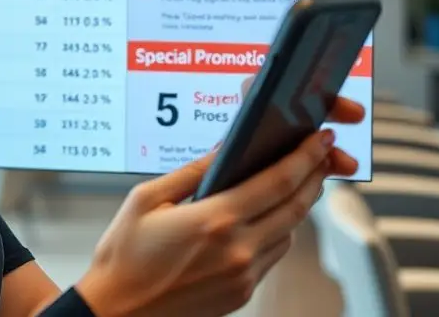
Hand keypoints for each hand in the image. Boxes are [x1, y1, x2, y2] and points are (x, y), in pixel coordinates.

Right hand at [72, 97, 364, 316]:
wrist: (116, 311)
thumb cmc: (122, 256)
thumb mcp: (146, 200)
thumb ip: (192, 172)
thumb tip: (225, 147)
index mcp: (214, 220)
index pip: (278, 182)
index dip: (305, 157)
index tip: (319, 139)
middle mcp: (238, 250)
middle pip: (296, 207)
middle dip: (314, 176)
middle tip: (321, 154)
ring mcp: (243, 276)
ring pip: (289, 233)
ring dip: (297, 206)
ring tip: (295, 183)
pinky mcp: (242, 294)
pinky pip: (273, 256)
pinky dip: (278, 232)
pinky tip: (267, 218)